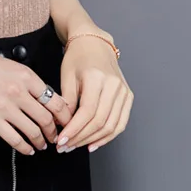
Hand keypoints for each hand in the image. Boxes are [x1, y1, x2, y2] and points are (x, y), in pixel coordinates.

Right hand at [0, 37, 72, 154]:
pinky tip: (27, 149)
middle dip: (54, 132)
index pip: (56, 101)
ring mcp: (5, 107)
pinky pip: (14, 139)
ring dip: (41, 141)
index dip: (65, 116)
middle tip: (56, 137)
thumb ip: (29, 81)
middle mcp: (19, 92)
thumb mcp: (12, 65)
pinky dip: (24, 147)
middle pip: (47, 119)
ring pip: (33, 131)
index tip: (66, 122)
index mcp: (27, 76)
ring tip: (43, 145)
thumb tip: (44, 99)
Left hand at [56, 37, 133, 152]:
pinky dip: (107, 137)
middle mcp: (114, 85)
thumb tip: (63, 126)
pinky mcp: (128, 97)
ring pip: (111, 126)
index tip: (62, 140)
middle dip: (81, 138)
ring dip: (92, 140)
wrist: (94, 44)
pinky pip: (120, 123)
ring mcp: (124, 91)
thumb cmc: (78, 57)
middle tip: (65, 147)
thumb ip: (66, 102)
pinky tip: (93, 143)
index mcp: (97, 78)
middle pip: (100, 121)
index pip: (87, 112)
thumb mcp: (66, 76)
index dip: (74, 130)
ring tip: (76, 146)